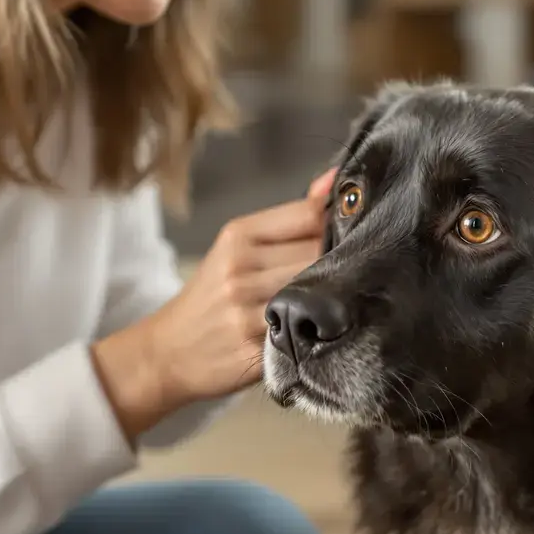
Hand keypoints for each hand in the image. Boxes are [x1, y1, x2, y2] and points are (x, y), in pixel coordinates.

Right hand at [91, 171, 335, 440]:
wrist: (168, 352)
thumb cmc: (212, 296)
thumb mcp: (237, 248)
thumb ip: (289, 220)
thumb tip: (335, 180)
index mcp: (238, 236)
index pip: (309, 215)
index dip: (340, 221)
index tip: (358, 228)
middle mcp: (240, 269)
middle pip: (319, 253)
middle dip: (344, 260)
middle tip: (365, 268)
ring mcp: (247, 310)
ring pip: (316, 293)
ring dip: (337, 297)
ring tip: (347, 300)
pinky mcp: (255, 349)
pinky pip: (304, 332)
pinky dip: (320, 329)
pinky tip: (326, 328)